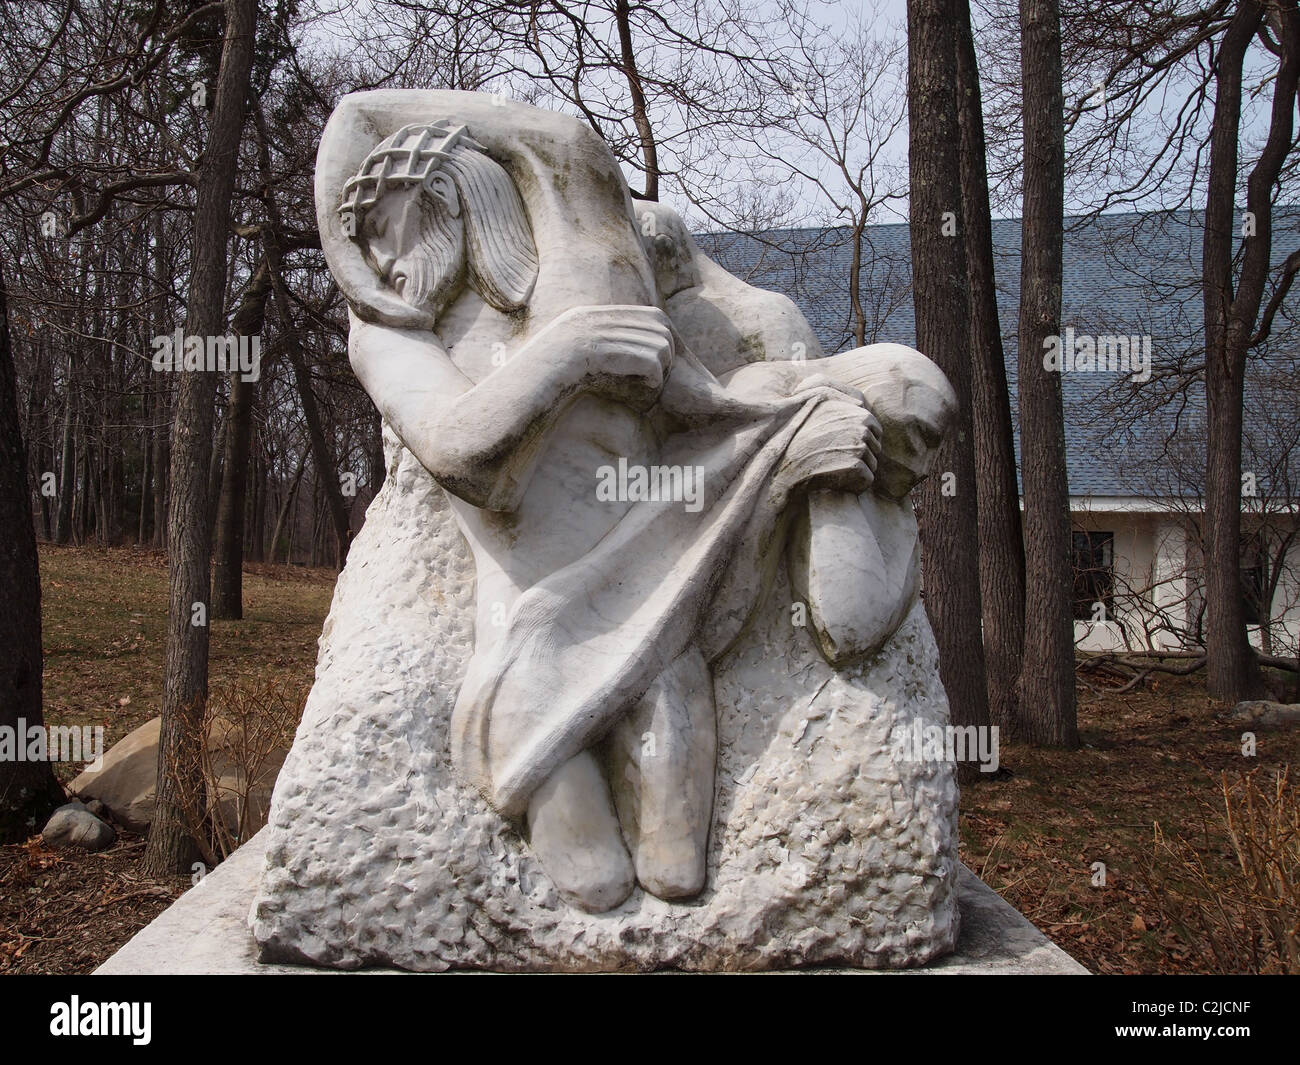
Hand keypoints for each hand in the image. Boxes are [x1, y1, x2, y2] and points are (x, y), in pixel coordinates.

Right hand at [538, 305, 674, 411]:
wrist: (513, 398)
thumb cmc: (537, 390)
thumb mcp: (567, 361)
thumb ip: (594, 351)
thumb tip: (626, 358)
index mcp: (587, 317)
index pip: (651, 315)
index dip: (662, 339)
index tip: (660, 365)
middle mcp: (592, 319)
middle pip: (659, 326)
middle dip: (666, 356)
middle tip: (657, 380)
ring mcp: (593, 334)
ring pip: (658, 345)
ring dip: (661, 371)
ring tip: (649, 389)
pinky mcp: (596, 354)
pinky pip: (648, 361)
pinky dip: (652, 380)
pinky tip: (643, 392)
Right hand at [778, 396, 882, 495]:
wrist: (785, 461)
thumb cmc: (799, 436)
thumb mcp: (816, 406)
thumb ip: (839, 400)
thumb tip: (861, 403)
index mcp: (857, 412)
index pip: (876, 430)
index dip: (864, 442)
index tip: (847, 449)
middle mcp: (862, 426)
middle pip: (875, 448)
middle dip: (862, 457)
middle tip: (837, 461)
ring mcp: (860, 445)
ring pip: (872, 465)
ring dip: (858, 471)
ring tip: (835, 470)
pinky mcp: (857, 465)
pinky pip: (867, 479)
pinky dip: (856, 484)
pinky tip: (838, 481)